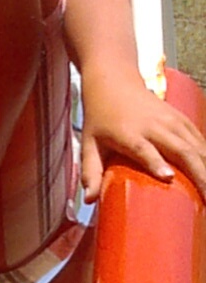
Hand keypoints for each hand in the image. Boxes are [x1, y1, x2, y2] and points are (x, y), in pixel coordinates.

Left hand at [80, 70, 205, 203]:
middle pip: (180, 149)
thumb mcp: (88, 144)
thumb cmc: (100, 119)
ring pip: (196, 145)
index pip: (144, 149)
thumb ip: (90, 171)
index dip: (155, 162)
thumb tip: (88, 200)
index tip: (168, 178)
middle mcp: (153, 125)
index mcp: (128, 133)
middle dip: (198, 174)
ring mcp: (171, 120)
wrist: (114, 82)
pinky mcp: (181, 118)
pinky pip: (200, 138)